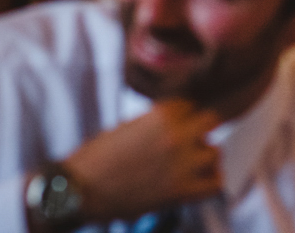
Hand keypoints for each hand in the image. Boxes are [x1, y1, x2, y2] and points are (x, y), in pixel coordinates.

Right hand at [61, 99, 221, 221]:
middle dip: (200, 131)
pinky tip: (197, 184)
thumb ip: (152, 123)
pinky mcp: (181, 191)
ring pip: (214, 153)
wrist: (79, 190)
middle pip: (210, 122)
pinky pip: (215, 184)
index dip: (183, 116)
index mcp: (162, 114)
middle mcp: (177, 134)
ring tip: (190, 166)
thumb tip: (168, 126)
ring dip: (204, 158)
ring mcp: (182, 163)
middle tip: (188, 143)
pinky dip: (210, 184)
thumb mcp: (125, 127)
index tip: (178, 126)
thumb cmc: (95, 159)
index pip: (190, 104)